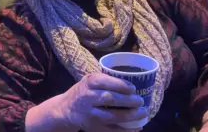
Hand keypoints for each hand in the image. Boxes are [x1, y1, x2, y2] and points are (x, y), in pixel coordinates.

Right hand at [26, 73, 146, 131]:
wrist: (64, 110)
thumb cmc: (82, 93)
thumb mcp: (88, 81)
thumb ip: (104, 81)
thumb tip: (132, 85)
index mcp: (88, 83)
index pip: (106, 82)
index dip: (122, 85)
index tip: (133, 89)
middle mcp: (87, 97)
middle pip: (110, 99)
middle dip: (128, 100)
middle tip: (141, 101)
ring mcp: (89, 113)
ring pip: (112, 116)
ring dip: (130, 115)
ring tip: (143, 113)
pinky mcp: (92, 127)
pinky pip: (111, 130)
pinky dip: (125, 129)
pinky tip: (136, 127)